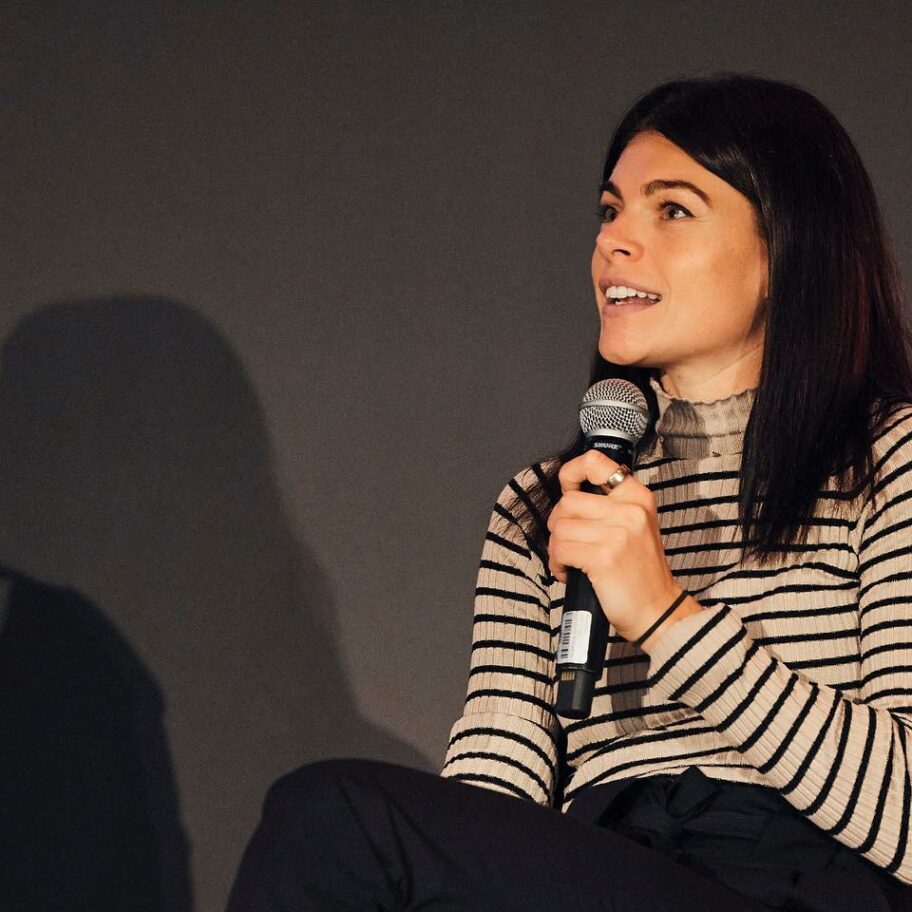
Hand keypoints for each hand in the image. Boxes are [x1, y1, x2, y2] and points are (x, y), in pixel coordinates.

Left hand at [546, 449, 701, 650]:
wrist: (657, 611)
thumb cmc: (639, 571)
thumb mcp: (634, 526)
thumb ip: (607, 505)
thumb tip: (568, 493)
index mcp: (637, 497)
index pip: (594, 462)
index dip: (571, 473)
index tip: (567, 489)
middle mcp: (630, 510)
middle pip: (567, 501)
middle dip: (558, 524)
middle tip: (569, 543)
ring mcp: (618, 533)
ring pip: (560, 527)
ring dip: (556, 548)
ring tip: (571, 561)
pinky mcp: (604, 557)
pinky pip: (560, 549)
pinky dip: (557, 563)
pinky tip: (570, 572)